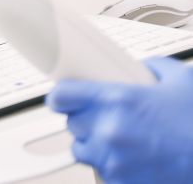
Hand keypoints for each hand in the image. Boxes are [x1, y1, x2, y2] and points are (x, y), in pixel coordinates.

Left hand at [47, 57, 192, 182]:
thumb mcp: (179, 81)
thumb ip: (152, 68)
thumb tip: (140, 67)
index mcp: (116, 100)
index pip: (61, 96)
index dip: (60, 95)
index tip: (62, 96)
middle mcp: (109, 130)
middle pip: (71, 123)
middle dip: (84, 118)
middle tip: (103, 115)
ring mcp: (114, 160)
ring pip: (81, 149)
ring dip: (92, 143)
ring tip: (116, 138)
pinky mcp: (122, 183)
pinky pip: (101, 171)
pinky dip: (110, 164)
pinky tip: (129, 156)